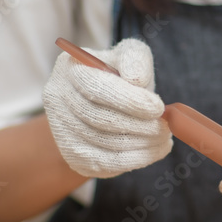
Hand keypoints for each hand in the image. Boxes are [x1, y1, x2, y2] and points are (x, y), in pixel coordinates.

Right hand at [42, 38, 171, 178]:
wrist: (103, 108)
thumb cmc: (120, 79)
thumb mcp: (128, 58)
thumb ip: (135, 59)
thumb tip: (136, 80)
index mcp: (68, 67)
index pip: (95, 87)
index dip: (129, 100)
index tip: (158, 108)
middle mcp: (57, 97)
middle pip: (98, 118)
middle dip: (138, 125)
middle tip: (164, 127)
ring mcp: (60, 130)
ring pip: (104, 143)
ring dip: (141, 143)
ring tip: (164, 138)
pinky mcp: (72, 156)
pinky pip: (105, 163)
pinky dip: (135, 159)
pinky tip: (154, 150)